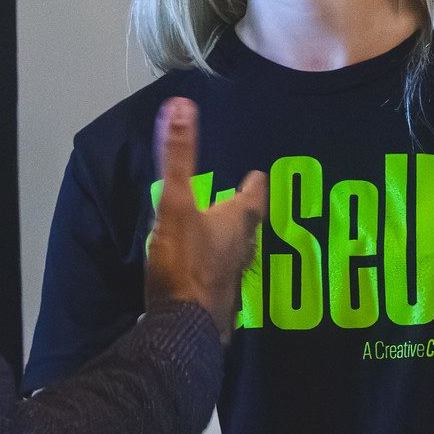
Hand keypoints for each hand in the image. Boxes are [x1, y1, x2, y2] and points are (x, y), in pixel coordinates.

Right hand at [145, 96, 265, 340]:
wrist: (183, 329)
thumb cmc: (184, 261)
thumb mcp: (176, 202)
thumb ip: (179, 156)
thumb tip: (181, 104)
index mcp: (237, 222)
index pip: (254, 196)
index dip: (255, 184)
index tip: (257, 175)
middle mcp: (241, 249)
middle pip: (248, 225)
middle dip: (244, 212)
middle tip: (238, 200)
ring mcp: (230, 278)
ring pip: (236, 251)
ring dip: (230, 239)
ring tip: (221, 231)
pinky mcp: (216, 302)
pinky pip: (219, 275)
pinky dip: (214, 265)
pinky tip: (202, 268)